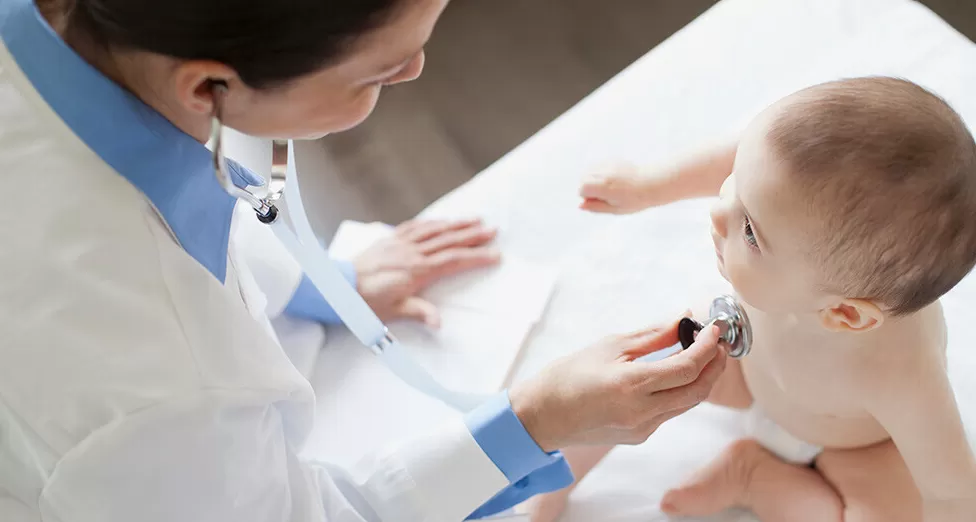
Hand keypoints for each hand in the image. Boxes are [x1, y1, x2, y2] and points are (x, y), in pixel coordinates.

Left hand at [353, 218, 499, 327]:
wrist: (340, 286)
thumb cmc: (367, 302)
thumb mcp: (394, 311)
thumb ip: (419, 312)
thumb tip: (439, 322)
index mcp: (417, 271)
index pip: (453, 261)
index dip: (476, 257)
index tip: (494, 255)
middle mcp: (412, 253)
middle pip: (448, 241)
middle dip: (473, 235)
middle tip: (493, 230)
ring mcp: (401, 243)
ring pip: (434, 230)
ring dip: (456, 224)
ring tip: (475, 220)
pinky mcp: (390, 239)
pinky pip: (415, 226)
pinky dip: (431, 222)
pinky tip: (441, 221)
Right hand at [509, 318, 725, 451]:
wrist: (543, 415)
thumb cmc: (568, 376)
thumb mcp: (610, 346)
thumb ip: (652, 335)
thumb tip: (683, 320)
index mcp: (631, 385)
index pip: (687, 367)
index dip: (707, 347)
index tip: (713, 329)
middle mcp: (642, 412)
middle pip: (698, 390)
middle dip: (714, 365)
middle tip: (717, 343)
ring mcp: (643, 428)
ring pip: (688, 403)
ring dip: (701, 379)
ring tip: (701, 354)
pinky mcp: (641, 436)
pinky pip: (671, 411)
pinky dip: (681, 391)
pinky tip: (675, 374)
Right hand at [579, 163, 680, 213]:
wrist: (653, 183)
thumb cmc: (635, 200)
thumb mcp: (615, 209)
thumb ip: (596, 207)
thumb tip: (581, 206)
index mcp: (603, 186)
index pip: (581, 189)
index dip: (589, 197)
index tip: (602, 200)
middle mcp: (604, 173)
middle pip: (583, 178)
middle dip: (589, 186)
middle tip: (606, 194)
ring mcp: (608, 164)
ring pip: (590, 171)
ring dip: (594, 179)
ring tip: (609, 186)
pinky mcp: (613, 160)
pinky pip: (599, 166)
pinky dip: (602, 173)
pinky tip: (614, 180)